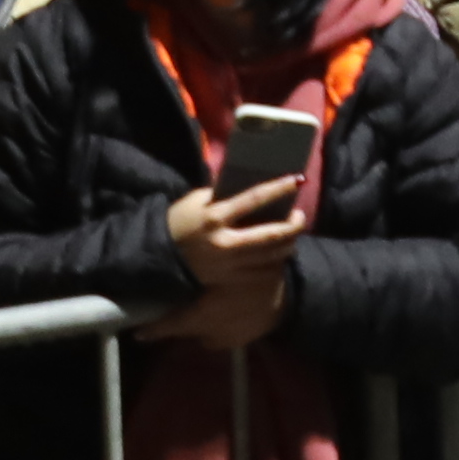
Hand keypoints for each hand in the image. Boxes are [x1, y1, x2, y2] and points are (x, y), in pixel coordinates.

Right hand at [156, 177, 306, 345]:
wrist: (159, 258)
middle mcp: (224, 243)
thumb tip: (251, 186)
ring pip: (271, 255)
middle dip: (293, 225)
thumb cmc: (178, 223)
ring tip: (291, 232)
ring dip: (288, 243)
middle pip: (271, 235)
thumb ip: (222, 195)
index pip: (254, 199)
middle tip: (299, 216)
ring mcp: (229, 265)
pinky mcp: (230, 279)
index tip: (297, 180)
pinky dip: (275, 261)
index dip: (279, 189)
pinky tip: (278, 251)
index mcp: (214, 217)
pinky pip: (262, 271)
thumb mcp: (195, 201)